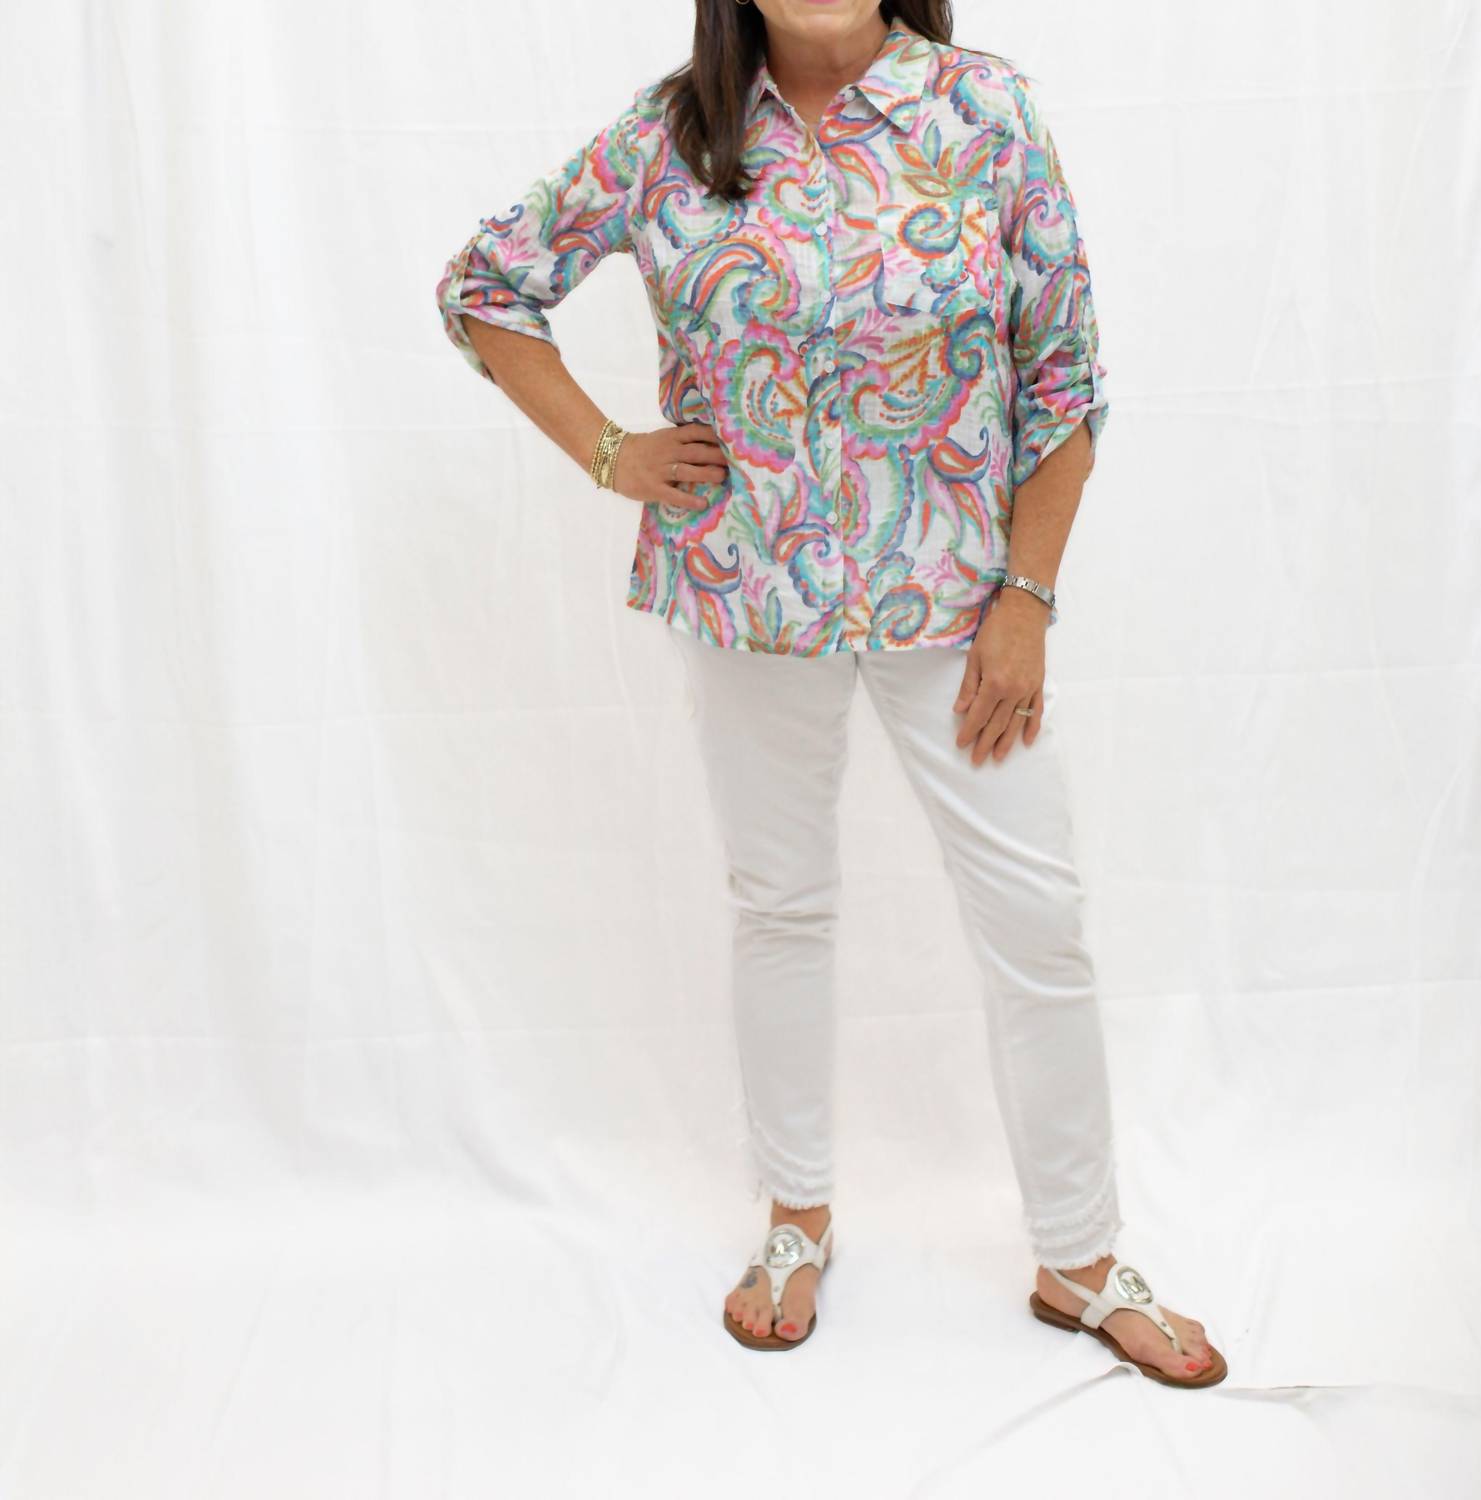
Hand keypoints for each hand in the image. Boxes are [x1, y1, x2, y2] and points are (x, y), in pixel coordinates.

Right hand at [611, 422, 728, 510]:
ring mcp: (660, 470)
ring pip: (687, 471)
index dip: (716, 436)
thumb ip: (684, 440)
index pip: (697, 433)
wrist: (612, 459)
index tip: (733, 441)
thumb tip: (712, 443)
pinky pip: (674, 495)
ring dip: (707, 473)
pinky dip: (689, 500)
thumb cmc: (643, 449)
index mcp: (671, 437)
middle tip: (736, 462)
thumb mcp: (663, 438)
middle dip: (717, 455)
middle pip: (697, 452)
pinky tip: (702, 503)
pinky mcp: (654, 488)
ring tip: (723, 477)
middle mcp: (668, 452)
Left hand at [952, 587, 1049, 764]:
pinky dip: (1032, 727)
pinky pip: (1036, 710)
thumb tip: (960, 711)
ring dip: (1007, 742)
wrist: (1025, 615)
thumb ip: (968, 686)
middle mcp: (1013, 690)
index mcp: (994, 684)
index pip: (978, 715)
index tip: (961, 744)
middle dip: (985, 744)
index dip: (969, 732)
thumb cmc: (996, 631)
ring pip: (1016, 722)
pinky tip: (1027, 741)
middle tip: (977, 760)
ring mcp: (1029, 688)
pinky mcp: (1038, 684)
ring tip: (999, 757)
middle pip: (997, 724)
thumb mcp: (975, 657)